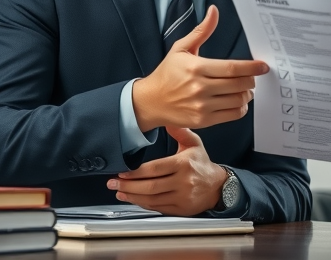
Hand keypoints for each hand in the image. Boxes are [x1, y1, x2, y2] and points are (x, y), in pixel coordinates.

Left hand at [108, 126, 227, 215]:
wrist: (217, 186)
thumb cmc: (202, 164)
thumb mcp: (194, 144)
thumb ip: (180, 132)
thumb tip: (168, 121)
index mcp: (184, 164)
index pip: (155, 169)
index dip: (136, 172)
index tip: (122, 172)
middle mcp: (183, 181)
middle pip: (150, 186)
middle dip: (128, 186)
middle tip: (113, 184)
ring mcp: (181, 197)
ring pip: (152, 199)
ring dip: (132, 196)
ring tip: (119, 192)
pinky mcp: (180, 209)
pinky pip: (157, 207)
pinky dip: (143, 204)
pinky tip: (133, 199)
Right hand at [133, 5, 268, 129]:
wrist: (150, 101)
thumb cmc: (167, 73)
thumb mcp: (181, 48)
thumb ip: (201, 31)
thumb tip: (214, 11)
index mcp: (197, 68)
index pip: (232, 68)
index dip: (252, 67)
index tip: (263, 66)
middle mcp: (200, 88)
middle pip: (239, 85)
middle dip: (251, 80)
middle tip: (252, 76)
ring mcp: (202, 106)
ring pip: (238, 100)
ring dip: (247, 93)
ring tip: (245, 88)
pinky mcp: (203, 120)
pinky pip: (232, 115)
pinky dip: (241, 107)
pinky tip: (237, 101)